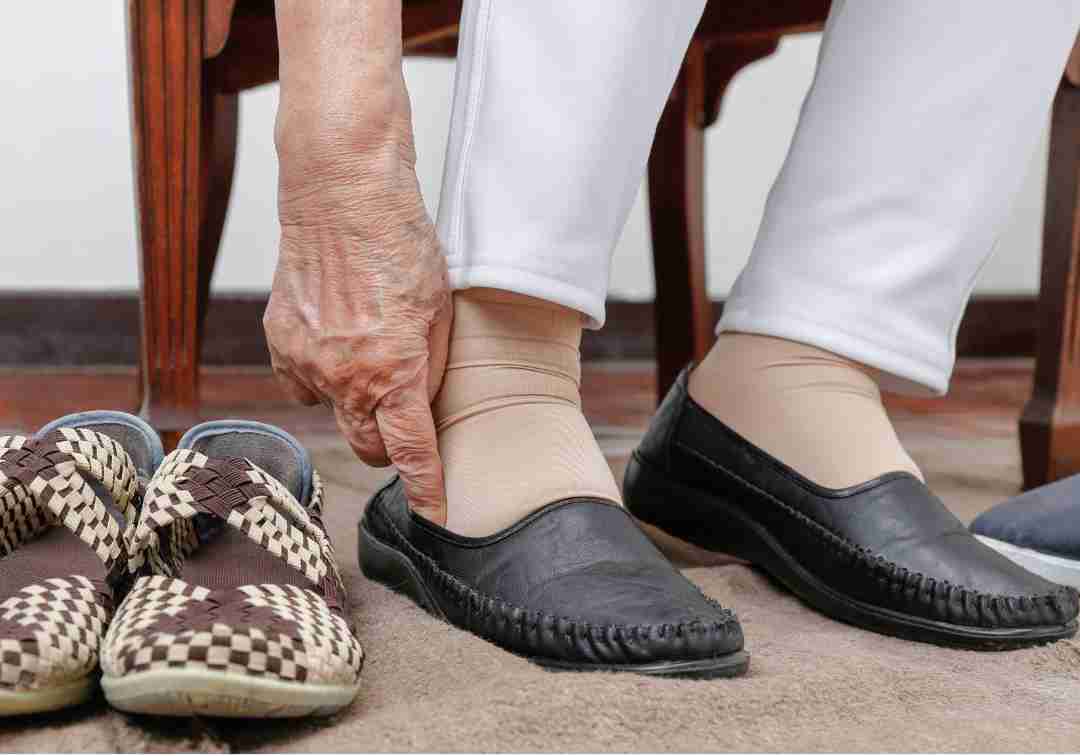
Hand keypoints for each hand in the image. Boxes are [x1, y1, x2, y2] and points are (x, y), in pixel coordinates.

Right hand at [265, 76, 451, 523]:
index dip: (426, 489)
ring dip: (357, 405)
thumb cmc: (401, 246)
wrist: (341, 197)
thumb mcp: (441, 312)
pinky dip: (323, 377)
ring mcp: (306, 363)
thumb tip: (421, 410)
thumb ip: (430, 369)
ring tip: (371, 356)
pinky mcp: (279, 344)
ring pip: (336, 414)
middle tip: (406, 426)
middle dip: (391, 448)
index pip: (412, 453)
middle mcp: (345, 377)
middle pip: (368, 447)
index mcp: (395, 372)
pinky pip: (303, 385)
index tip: (435, 514)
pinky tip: (338, 344)